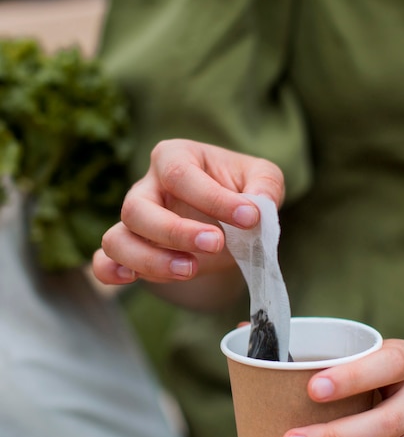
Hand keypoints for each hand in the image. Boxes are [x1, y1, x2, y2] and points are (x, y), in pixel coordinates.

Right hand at [92, 139, 284, 285]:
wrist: (232, 222)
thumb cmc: (243, 191)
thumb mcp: (263, 179)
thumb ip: (265, 186)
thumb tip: (258, 204)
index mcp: (176, 157)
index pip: (181, 174)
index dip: (213, 198)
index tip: (249, 217)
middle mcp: (148, 187)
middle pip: (137, 208)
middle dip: (176, 231)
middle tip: (216, 243)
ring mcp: (136, 221)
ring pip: (118, 238)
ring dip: (149, 259)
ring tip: (191, 270)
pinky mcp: (135, 250)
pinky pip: (105, 260)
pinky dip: (110, 271)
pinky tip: (132, 278)